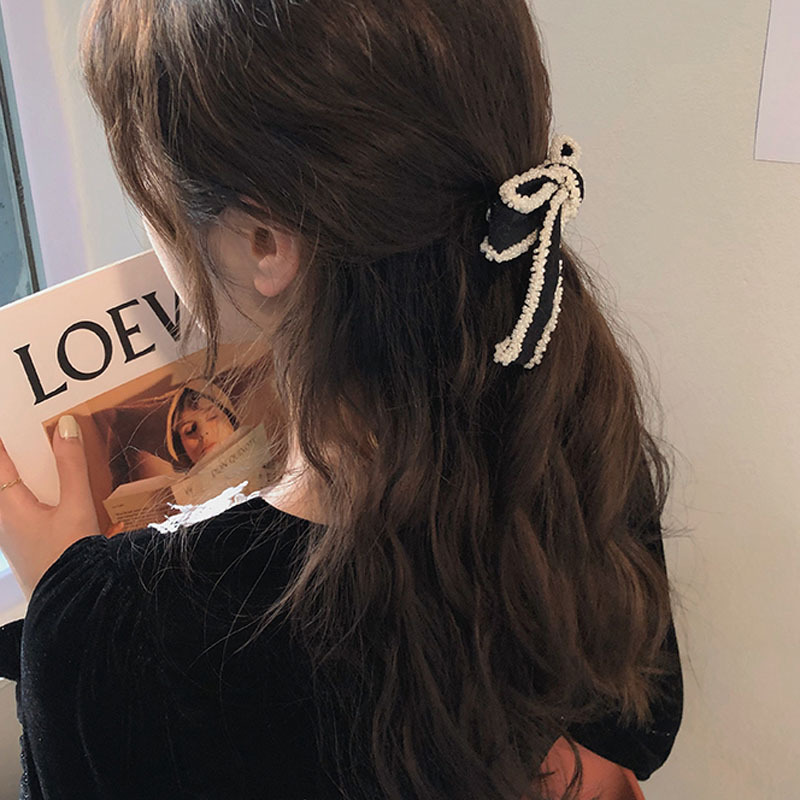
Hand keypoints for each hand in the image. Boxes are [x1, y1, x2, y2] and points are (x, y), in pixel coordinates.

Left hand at [0, 415, 100, 601]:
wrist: (70, 602)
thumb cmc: (69, 555)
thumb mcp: (77, 506)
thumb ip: (72, 465)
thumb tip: (64, 425)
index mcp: (10, 505)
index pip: (0, 462)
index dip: (3, 442)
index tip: (7, 420)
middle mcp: (3, 518)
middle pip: (1, 482)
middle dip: (9, 462)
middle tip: (19, 442)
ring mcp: (9, 534)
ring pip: (7, 496)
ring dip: (16, 479)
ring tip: (33, 464)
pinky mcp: (20, 545)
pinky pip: (15, 510)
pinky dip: (26, 495)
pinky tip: (46, 496)